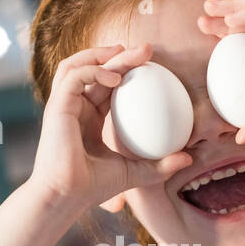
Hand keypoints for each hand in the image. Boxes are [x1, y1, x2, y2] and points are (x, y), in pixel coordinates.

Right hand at [29, 42, 192, 211]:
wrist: (67, 196)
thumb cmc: (93, 187)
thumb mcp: (135, 173)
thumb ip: (159, 165)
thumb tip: (187, 158)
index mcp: (88, 118)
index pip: (106, 85)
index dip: (126, 70)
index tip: (151, 64)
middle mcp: (74, 107)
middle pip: (95, 70)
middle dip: (120, 55)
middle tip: (148, 49)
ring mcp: (63, 105)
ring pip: (78, 65)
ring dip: (101, 54)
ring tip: (126, 51)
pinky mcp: (57, 105)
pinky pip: (74, 76)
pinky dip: (94, 70)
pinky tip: (116, 77)